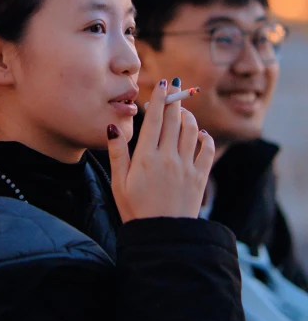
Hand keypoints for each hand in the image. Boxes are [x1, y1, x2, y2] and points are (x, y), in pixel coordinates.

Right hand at [107, 79, 213, 221]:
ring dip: (188, 116)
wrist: (162, 237)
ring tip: (183, 111)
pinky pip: (207, 150)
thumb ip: (117, 153)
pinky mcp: (199, 177)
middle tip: (176, 86)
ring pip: (191, 130)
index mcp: (146, 157)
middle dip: (174, 100)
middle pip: (173, 120)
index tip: (163, 84)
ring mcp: (186, 166)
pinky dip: (206, 138)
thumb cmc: (135, 210)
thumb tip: (113, 128)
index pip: (153, 120)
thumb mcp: (118, 183)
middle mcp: (168, 157)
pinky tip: (201, 134)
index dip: (159, 99)